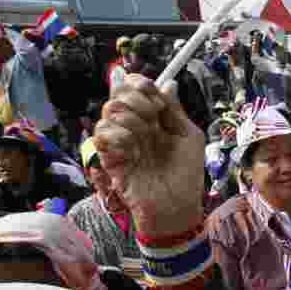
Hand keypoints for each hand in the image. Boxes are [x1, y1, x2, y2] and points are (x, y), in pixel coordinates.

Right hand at [93, 75, 204, 235]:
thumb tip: (169, 82)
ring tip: (144, 135)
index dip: (140, 84)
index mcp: (152, 118)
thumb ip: (175, 110)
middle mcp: (133, 126)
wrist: (177, 207)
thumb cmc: (186, 174)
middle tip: (154, 115)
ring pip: (109, 111)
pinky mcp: (109, 158)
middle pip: (119, 94)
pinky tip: (131, 147)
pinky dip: (117, 136)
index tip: (156, 97)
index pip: (134, 88)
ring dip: (130, 118)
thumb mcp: (189, 136)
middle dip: (137, 99)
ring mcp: (120, 141)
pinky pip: (101, 135)